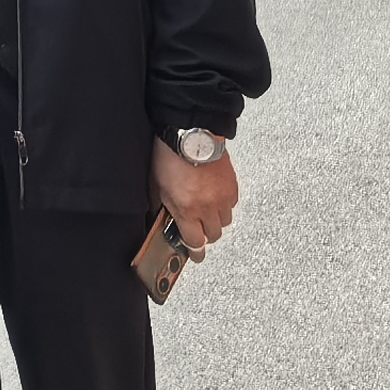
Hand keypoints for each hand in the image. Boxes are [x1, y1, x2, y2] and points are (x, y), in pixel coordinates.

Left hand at [153, 133, 238, 253]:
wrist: (192, 134)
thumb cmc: (170, 156)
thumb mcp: (156, 185)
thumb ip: (161, 206)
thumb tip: (160, 218)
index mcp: (187, 210)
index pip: (195, 242)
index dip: (195, 252)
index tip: (195, 254)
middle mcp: (208, 208)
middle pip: (213, 236)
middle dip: (205, 235)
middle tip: (198, 229)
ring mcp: (223, 198)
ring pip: (225, 222)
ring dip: (215, 221)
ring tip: (205, 211)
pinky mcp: (233, 187)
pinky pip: (232, 205)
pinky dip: (224, 205)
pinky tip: (214, 197)